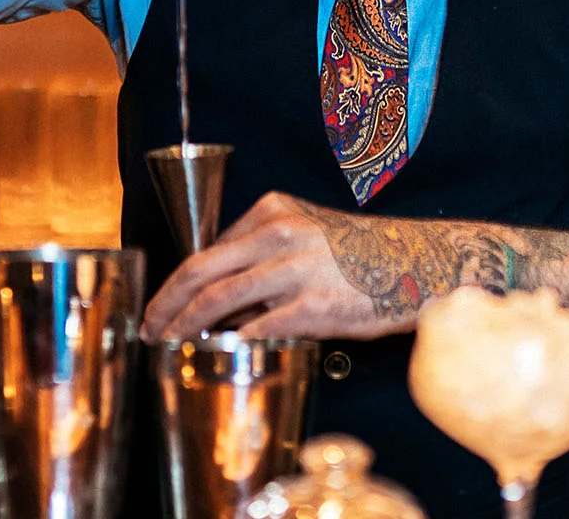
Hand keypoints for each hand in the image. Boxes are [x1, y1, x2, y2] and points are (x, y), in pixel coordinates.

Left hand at [141, 191, 410, 342]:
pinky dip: (229, 343)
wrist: (420, 265)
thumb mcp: (306, 233)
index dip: (176, 283)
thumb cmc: (360, 256)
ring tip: (170, 345)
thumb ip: (261, 255)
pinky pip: (258, 328)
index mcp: (272, 212)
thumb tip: (216, 299)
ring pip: (220, 299)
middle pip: (201, 270)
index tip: (160, 306)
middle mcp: (280, 234)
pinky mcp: (316, 306)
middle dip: (165, 303)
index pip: (208, 250)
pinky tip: (215, 355)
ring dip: (186, 326)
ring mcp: (297, 269)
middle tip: (147, 329)